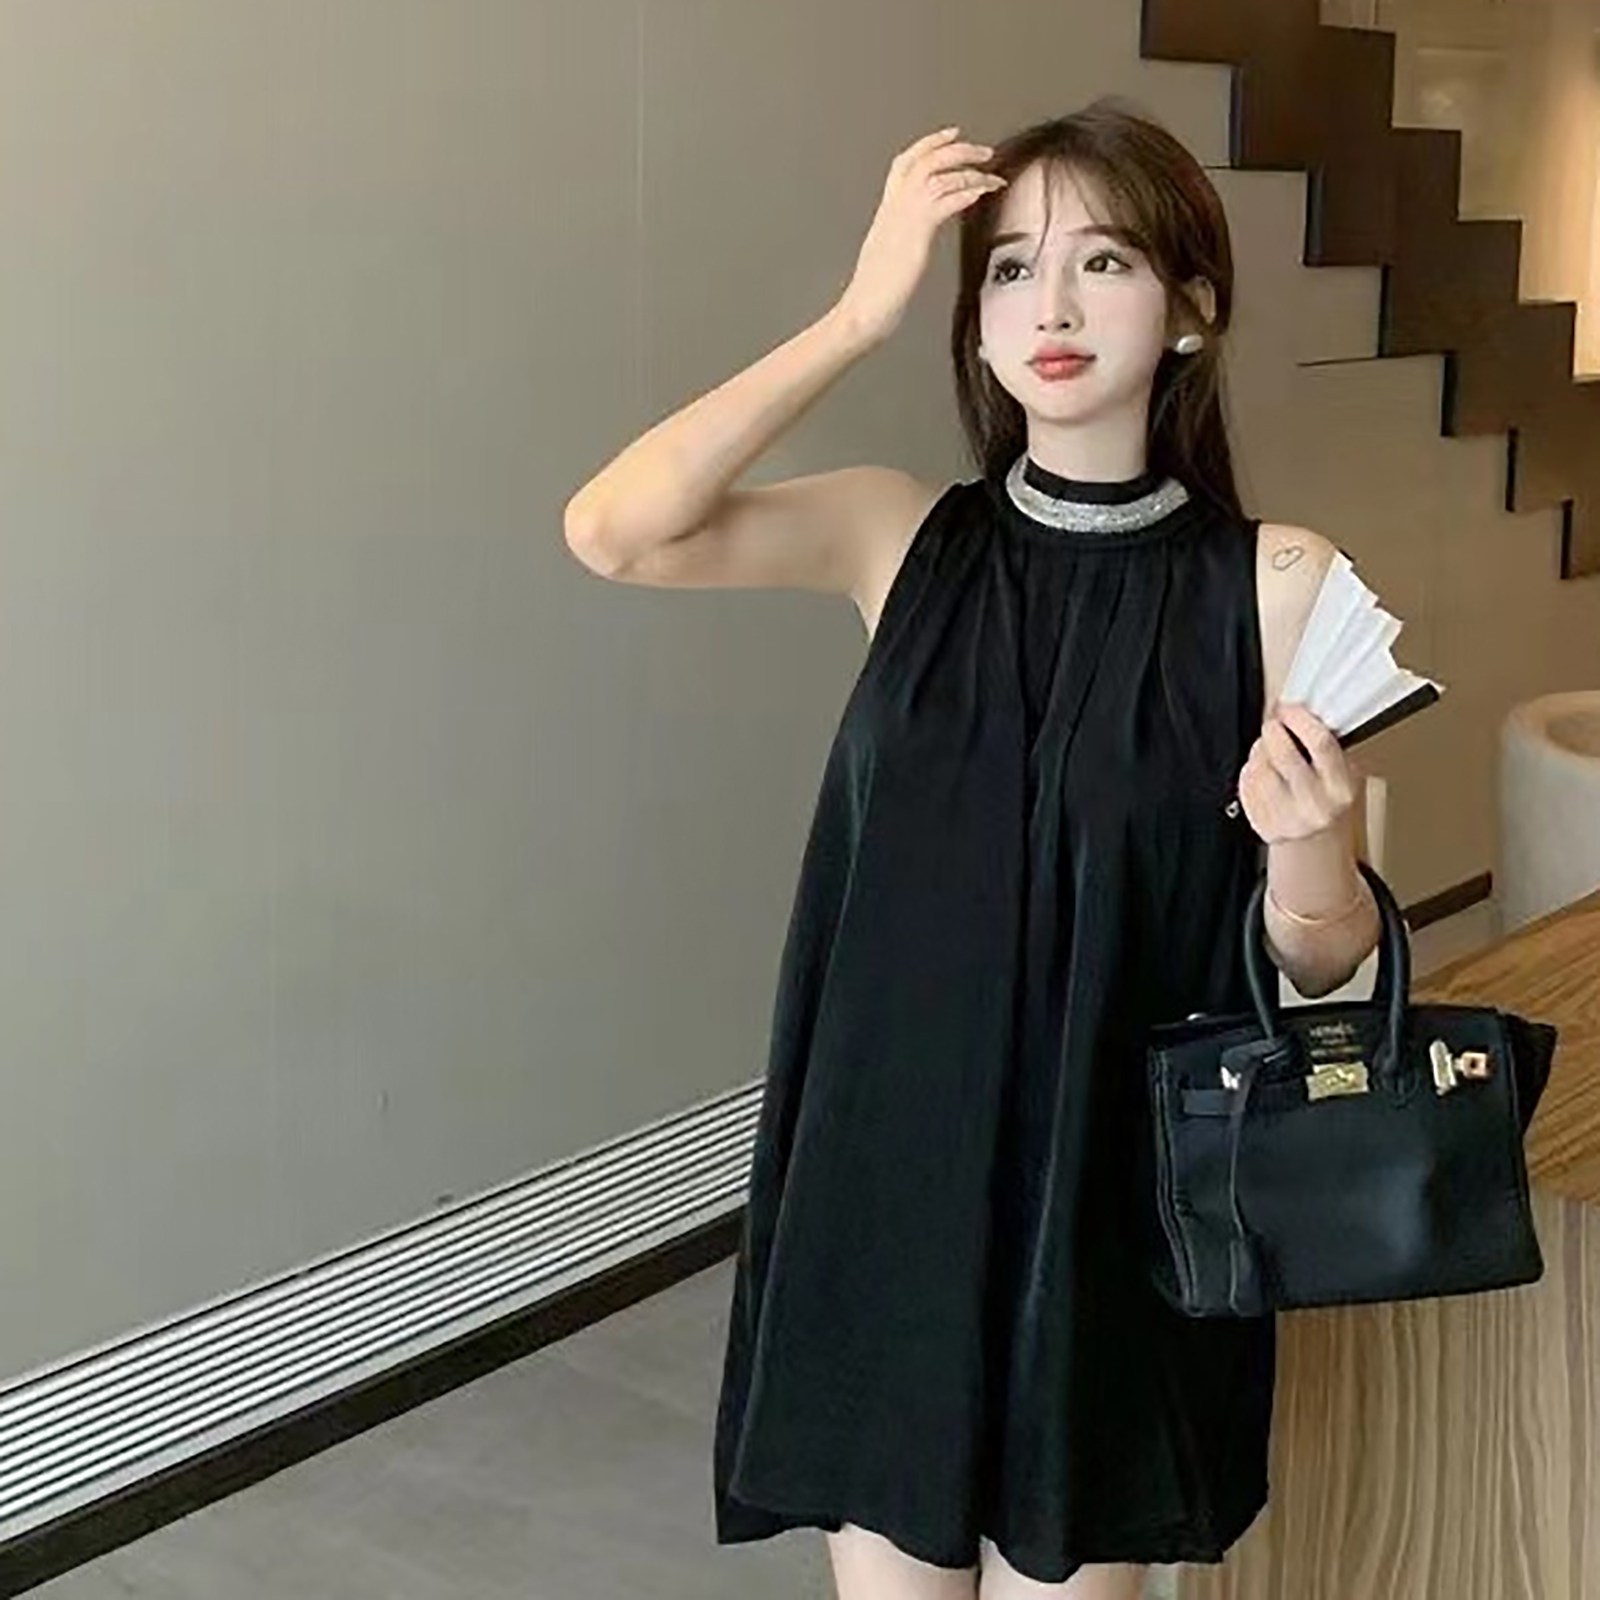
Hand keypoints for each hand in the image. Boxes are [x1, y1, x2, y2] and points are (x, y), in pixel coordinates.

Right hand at [836, 126, 1006, 343]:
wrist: (865, 308)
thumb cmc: (876, 291)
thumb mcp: (888, 253)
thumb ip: (902, 236)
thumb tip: (914, 235)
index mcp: (887, 210)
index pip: (905, 162)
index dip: (930, 144)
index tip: (952, 134)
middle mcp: (895, 206)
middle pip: (926, 159)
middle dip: (958, 149)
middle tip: (984, 150)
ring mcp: (905, 217)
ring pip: (940, 174)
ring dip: (971, 170)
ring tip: (993, 174)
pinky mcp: (918, 233)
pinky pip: (946, 200)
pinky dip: (968, 191)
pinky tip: (983, 192)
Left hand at [1237, 702, 1359, 846]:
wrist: (1314, 839)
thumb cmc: (1327, 798)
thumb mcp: (1343, 771)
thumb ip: (1327, 744)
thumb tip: (1302, 708)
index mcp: (1340, 789)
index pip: (1320, 743)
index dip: (1300, 718)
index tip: (1289, 707)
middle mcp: (1315, 806)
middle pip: (1283, 753)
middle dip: (1274, 729)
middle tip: (1275, 723)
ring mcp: (1287, 818)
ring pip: (1259, 767)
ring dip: (1259, 749)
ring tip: (1268, 749)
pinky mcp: (1263, 824)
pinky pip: (1247, 784)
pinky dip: (1250, 770)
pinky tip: (1261, 770)